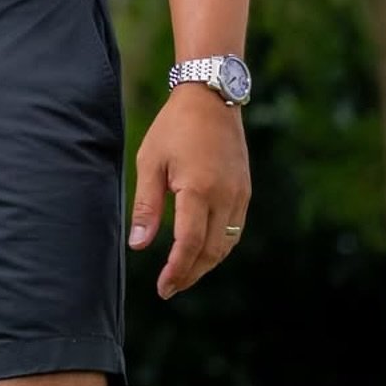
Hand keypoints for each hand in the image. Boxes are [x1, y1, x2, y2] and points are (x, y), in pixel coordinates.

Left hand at [128, 86, 249, 298]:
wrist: (210, 98)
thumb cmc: (174, 127)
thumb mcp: (151, 160)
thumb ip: (147, 205)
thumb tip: (139, 245)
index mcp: (198, 189)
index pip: (190, 244)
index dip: (177, 270)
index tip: (163, 288)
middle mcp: (225, 196)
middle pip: (211, 251)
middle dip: (190, 273)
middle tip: (169, 287)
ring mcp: (240, 195)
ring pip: (227, 245)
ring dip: (206, 264)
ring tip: (183, 274)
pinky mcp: (246, 191)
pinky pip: (235, 230)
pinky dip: (220, 247)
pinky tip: (203, 250)